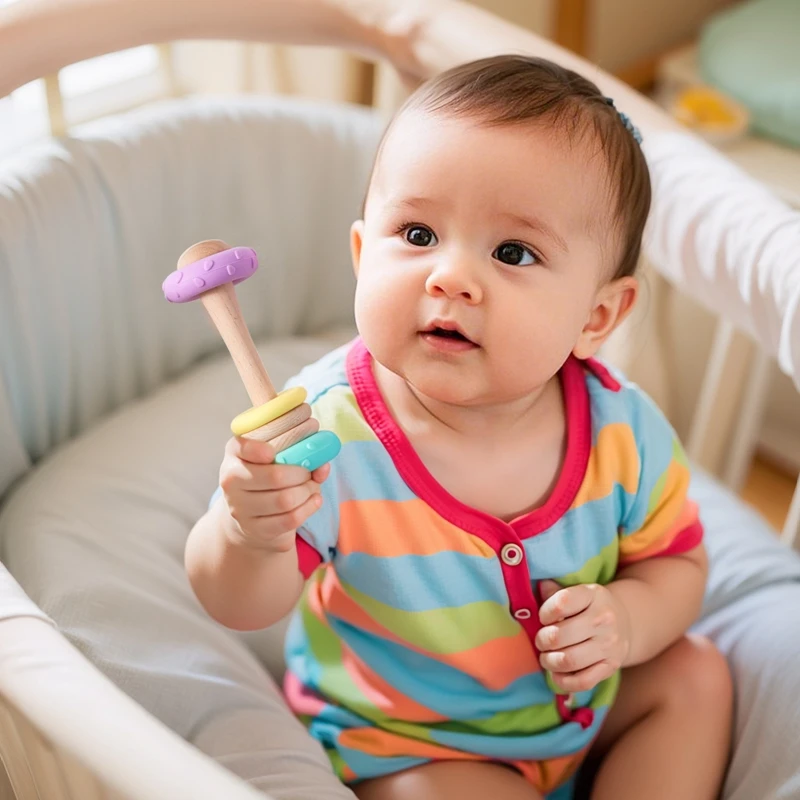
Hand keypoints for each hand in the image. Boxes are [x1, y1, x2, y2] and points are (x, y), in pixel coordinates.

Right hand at [218, 435, 329, 551]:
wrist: (251, 515)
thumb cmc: (268, 477)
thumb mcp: (278, 458)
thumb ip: (303, 454)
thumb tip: (323, 465)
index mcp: (235, 455)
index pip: (241, 447)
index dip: (258, 449)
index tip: (272, 452)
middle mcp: (231, 481)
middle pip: (275, 477)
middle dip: (302, 474)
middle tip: (309, 473)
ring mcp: (240, 508)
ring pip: (285, 500)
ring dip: (307, 492)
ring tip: (311, 487)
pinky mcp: (256, 529)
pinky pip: (290, 519)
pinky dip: (308, 508)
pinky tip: (313, 501)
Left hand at [535, 581, 630, 692]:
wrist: (625, 622)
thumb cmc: (589, 606)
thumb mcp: (577, 592)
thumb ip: (554, 592)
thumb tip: (539, 587)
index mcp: (593, 595)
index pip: (561, 603)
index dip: (544, 613)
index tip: (543, 618)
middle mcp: (604, 620)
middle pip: (559, 636)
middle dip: (542, 640)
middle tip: (540, 641)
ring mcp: (610, 645)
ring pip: (568, 660)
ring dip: (549, 661)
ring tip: (545, 657)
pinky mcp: (611, 667)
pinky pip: (583, 681)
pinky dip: (563, 681)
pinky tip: (556, 674)